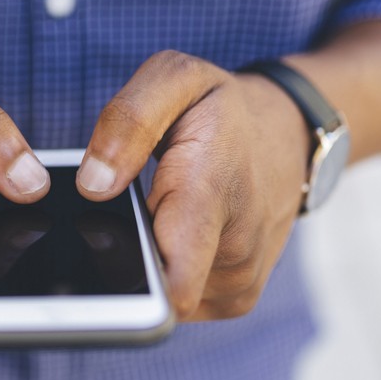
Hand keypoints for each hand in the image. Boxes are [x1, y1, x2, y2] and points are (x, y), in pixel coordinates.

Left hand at [77, 50, 309, 319]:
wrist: (287, 135)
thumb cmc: (220, 109)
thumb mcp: (175, 78)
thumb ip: (128, 120)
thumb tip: (93, 186)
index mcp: (209, 192)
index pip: (174, 284)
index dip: (128, 292)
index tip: (93, 274)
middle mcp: (233, 248)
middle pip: (150, 290)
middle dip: (121, 260)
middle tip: (124, 213)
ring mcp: (238, 282)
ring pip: (161, 296)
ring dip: (145, 262)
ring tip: (157, 217)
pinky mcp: (234, 300)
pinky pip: (179, 301)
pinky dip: (167, 274)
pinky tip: (171, 238)